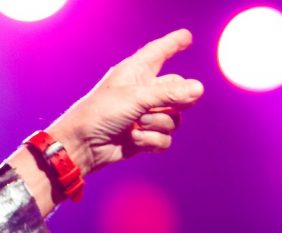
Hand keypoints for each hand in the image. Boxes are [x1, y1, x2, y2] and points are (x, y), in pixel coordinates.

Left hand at [48, 29, 204, 175]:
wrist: (82, 146)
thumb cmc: (100, 114)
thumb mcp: (136, 98)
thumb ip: (169, 93)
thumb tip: (199, 90)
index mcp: (137, 72)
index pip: (160, 52)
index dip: (174, 43)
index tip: (186, 37)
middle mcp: (143, 91)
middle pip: (179, 90)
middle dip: (175, 100)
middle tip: (156, 106)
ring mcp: (145, 114)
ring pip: (175, 118)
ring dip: (158, 123)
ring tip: (137, 125)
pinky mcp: (144, 136)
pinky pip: (165, 138)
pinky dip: (152, 140)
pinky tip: (134, 139)